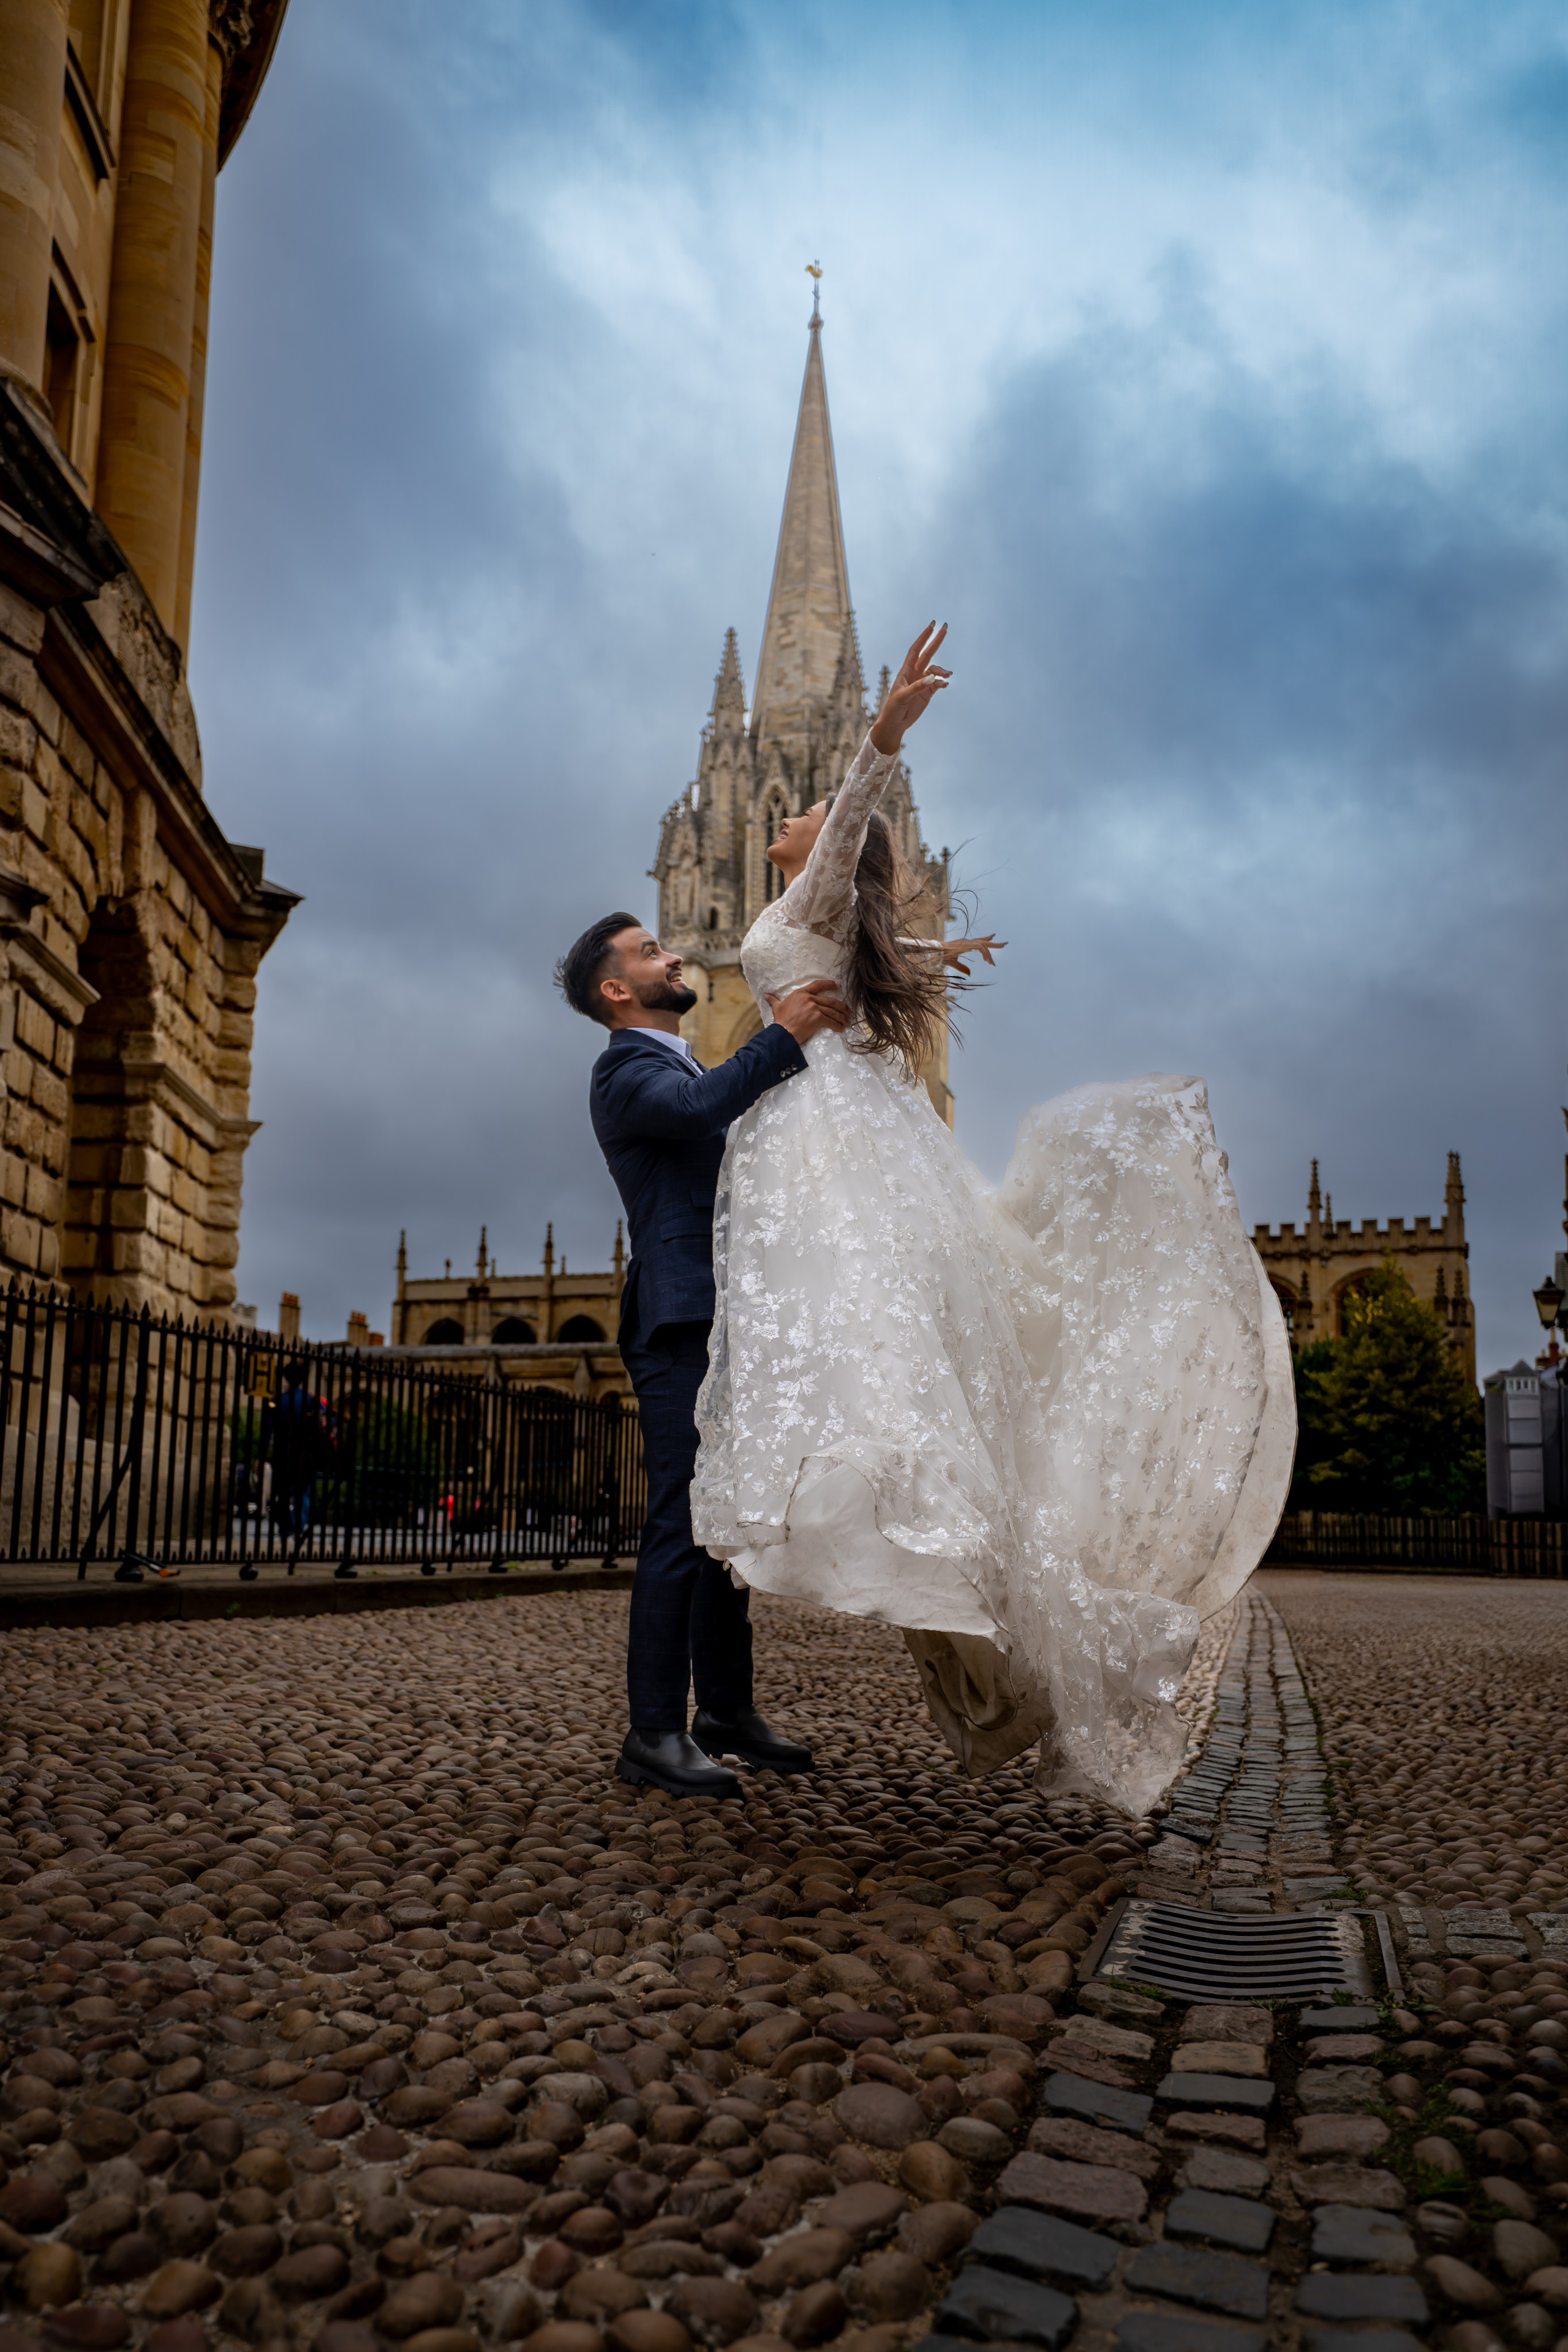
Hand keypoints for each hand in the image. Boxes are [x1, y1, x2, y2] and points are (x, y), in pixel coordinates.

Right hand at [768, 978, 849, 1044]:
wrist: (783, 1032)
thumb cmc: (780, 1020)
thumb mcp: (777, 1007)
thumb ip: (773, 1000)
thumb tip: (766, 995)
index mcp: (801, 993)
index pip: (818, 985)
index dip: (829, 984)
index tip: (838, 985)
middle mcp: (809, 999)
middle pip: (830, 1001)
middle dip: (841, 1006)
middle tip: (848, 1010)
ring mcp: (814, 1008)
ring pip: (833, 1011)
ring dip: (842, 1017)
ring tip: (847, 1021)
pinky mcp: (818, 1018)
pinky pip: (830, 1021)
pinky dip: (837, 1025)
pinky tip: (841, 1028)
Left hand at [870, 622, 950, 753]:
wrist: (895, 723)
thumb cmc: (893, 708)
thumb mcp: (903, 697)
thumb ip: (918, 687)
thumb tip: (933, 677)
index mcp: (906, 671)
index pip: (916, 650)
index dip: (923, 638)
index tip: (931, 626)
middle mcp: (915, 674)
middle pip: (928, 654)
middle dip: (936, 641)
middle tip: (946, 627)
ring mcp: (922, 683)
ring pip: (935, 671)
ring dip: (942, 671)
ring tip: (947, 675)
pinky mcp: (927, 693)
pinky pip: (938, 684)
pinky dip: (942, 683)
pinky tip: (945, 684)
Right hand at [943, 934, 1005, 974]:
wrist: (938, 952)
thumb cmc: (944, 956)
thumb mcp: (955, 963)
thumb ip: (963, 967)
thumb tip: (970, 973)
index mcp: (966, 944)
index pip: (979, 941)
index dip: (986, 940)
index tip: (993, 938)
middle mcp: (968, 942)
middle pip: (984, 941)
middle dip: (994, 943)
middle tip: (1004, 944)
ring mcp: (969, 942)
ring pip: (984, 945)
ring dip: (991, 952)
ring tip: (995, 960)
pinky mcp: (969, 944)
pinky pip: (981, 948)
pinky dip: (985, 954)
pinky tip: (988, 961)